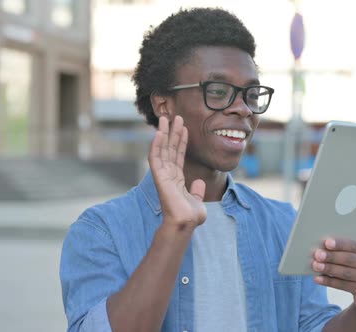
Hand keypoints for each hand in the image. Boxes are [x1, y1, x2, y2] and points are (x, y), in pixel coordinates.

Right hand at [148, 115, 206, 229]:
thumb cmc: (190, 217)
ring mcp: (163, 175)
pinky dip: (156, 145)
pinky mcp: (159, 177)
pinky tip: (159, 133)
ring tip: (166, 118)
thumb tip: (200, 183)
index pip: (178, 155)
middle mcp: (168, 175)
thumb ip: (197, 191)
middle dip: (172, 132)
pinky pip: (155, 157)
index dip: (181, 141)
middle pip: (170, 149)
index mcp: (176, 179)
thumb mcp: (197, 201)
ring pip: (162, 149)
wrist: (186, 223)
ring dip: (164, 133)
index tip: (184, 128)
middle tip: (175, 116)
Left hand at [312, 238, 355, 314]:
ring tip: (315, 265)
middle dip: (332, 256)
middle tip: (317, 254)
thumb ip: (348, 252)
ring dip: (328, 269)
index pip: (355, 246)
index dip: (340, 244)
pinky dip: (329, 281)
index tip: (327, 242)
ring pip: (345, 273)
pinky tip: (318, 278)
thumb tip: (324, 248)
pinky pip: (343, 285)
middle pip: (349, 259)